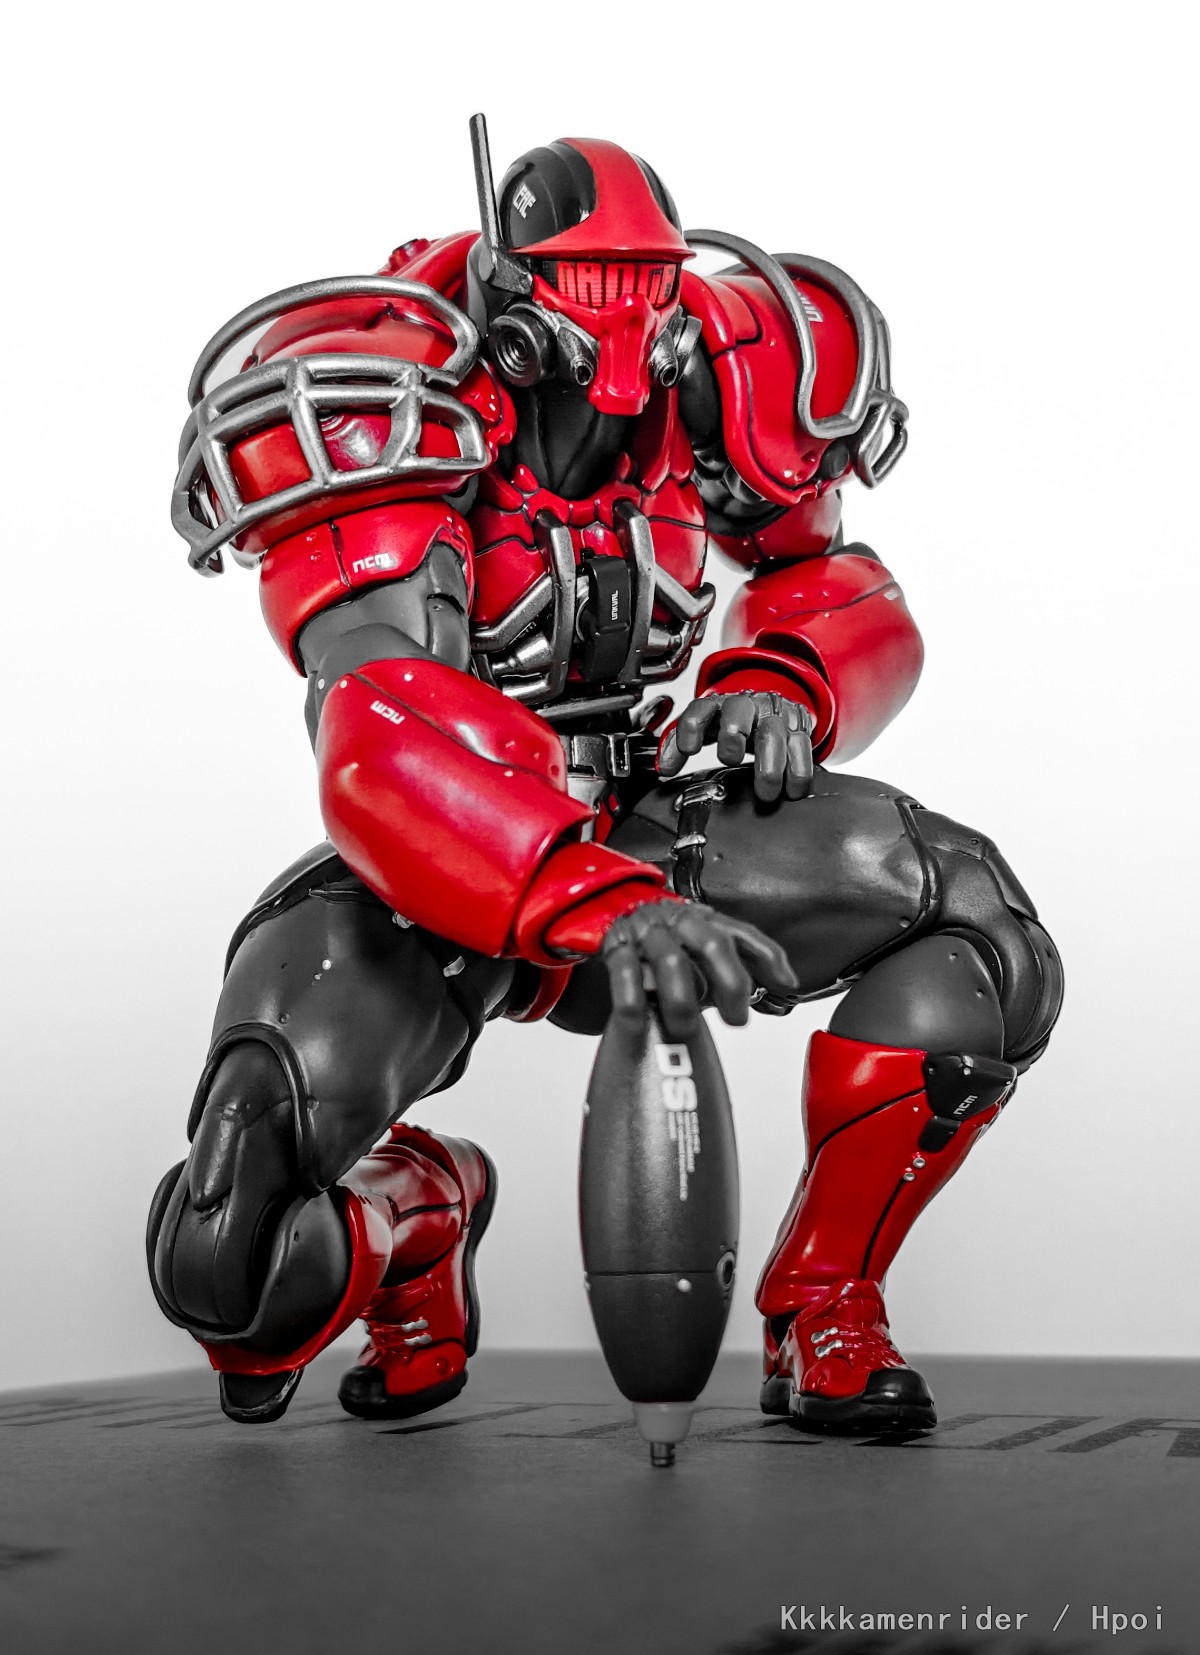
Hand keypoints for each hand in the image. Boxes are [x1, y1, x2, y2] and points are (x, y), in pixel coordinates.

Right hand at [601, 899, 798, 1039]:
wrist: (607, 909)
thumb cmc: (662, 938)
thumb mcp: (700, 947)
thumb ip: (736, 965)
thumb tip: (783, 986)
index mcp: (702, 919)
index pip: (741, 933)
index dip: (768, 957)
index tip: (785, 985)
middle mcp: (678, 920)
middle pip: (711, 944)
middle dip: (730, 983)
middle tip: (736, 1019)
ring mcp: (646, 931)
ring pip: (671, 962)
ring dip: (683, 1001)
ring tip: (687, 1029)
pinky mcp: (615, 946)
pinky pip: (625, 974)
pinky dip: (634, 1002)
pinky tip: (640, 1021)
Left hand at [657, 692, 814, 801]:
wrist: (770, 703)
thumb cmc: (732, 719)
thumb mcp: (705, 726)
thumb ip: (679, 743)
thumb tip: (664, 768)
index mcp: (718, 704)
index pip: (700, 708)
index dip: (692, 727)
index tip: (689, 749)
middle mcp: (747, 704)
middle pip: (739, 711)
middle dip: (733, 736)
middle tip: (730, 761)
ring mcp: (774, 714)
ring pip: (774, 732)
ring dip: (770, 765)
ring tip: (765, 793)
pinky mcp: (798, 725)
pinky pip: (803, 746)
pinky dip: (799, 771)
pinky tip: (793, 790)